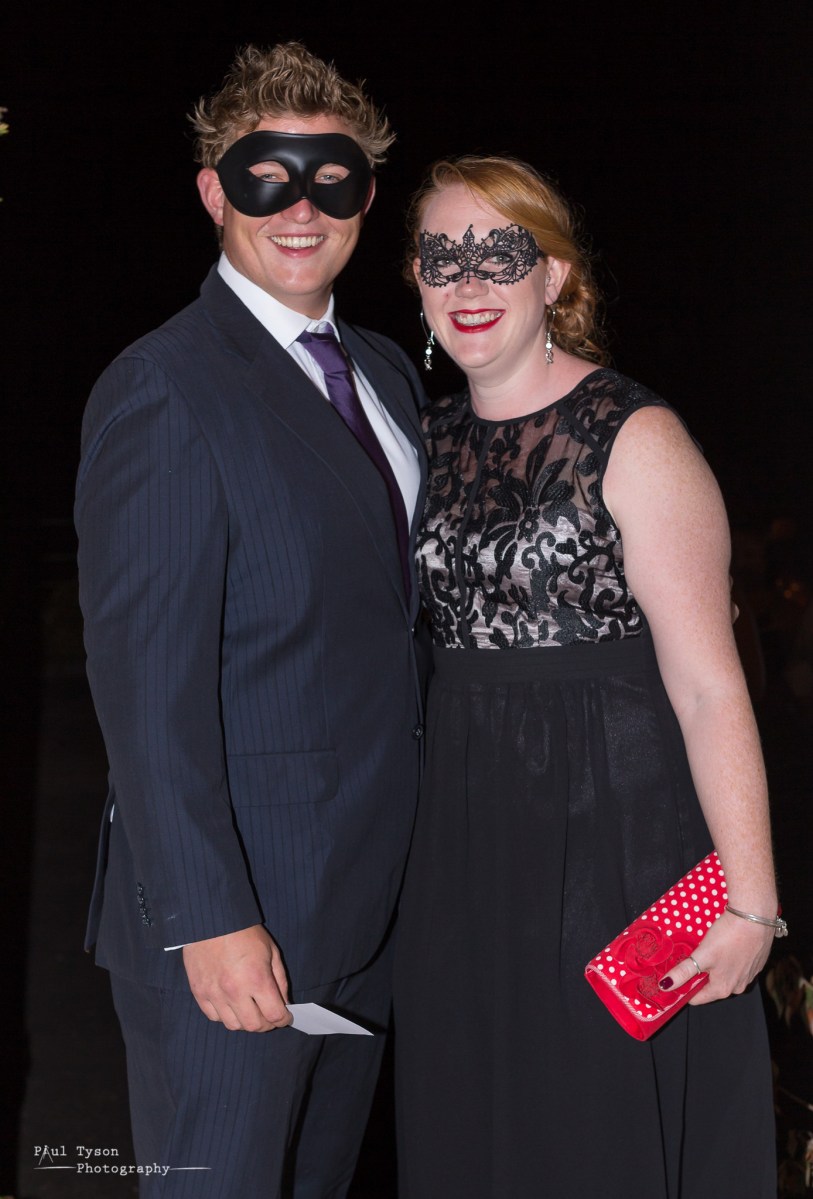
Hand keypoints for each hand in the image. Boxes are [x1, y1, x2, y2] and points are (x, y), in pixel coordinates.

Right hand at [182, 924, 291, 1030]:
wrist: (212, 919)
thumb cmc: (244, 932)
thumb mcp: (271, 951)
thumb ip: (280, 980)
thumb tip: (284, 1003)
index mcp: (257, 979)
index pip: (274, 1015)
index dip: (284, 1019)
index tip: (286, 1017)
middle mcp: (235, 991)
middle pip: (254, 1026)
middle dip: (267, 1024)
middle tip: (270, 1016)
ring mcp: (215, 994)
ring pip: (233, 1025)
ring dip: (245, 1022)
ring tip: (251, 1010)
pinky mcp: (199, 992)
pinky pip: (214, 1017)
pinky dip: (225, 1016)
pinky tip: (232, 1005)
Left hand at [659, 910, 773, 1004]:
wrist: (756, 917)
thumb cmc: (729, 937)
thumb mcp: (702, 955)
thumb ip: (683, 972)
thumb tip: (666, 985)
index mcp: (723, 989)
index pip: (696, 998)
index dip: (683, 988)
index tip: (674, 977)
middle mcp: (738, 987)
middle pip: (710, 986)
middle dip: (699, 974)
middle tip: (690, 957)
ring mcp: (749, 975)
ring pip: (723, 975)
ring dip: (713, 965)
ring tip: (707, 949)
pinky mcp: (755, 963)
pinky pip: (736, 965)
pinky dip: (727, 958)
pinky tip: (724, 945)